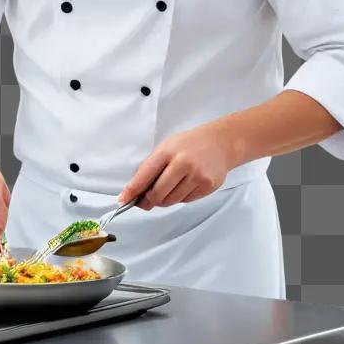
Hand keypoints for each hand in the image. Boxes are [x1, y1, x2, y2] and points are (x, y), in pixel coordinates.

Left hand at [116, 123, 237, 210]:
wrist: (220, 143)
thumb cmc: (188, 144)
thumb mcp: (166, 147)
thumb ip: (151, 167)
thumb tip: (136, 191)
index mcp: (167, 152)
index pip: (145, 176)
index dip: (132, 191)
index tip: (123, 200)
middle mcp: (183, 164)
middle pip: (157, 194)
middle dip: (149, 199)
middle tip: (146, 198)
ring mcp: (197, 176)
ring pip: (171, 200)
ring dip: (165, 199)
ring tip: (170, 186)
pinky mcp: (208, 186)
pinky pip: (186, 201)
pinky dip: (180, 197)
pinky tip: (184, 184)